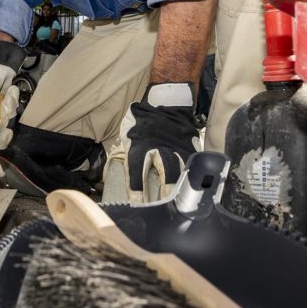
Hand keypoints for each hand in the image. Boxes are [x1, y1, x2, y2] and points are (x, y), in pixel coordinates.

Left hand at [118, 83, 201, 202]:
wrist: (167, 100)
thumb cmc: (143, 120)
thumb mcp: (129, 133)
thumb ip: (126, 152)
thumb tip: (113, 173)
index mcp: (140, 144)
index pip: (137, 170)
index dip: (136, 189)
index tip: (137, 203)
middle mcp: (160, 146)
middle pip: (165, 171)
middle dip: (165, 191)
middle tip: (164, 207)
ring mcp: (177, 147)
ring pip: (181, 169)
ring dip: (180, 187)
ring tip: (180, 204)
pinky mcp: (189, 147)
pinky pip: (192, 164)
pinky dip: (192, 178)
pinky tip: (193, 190)